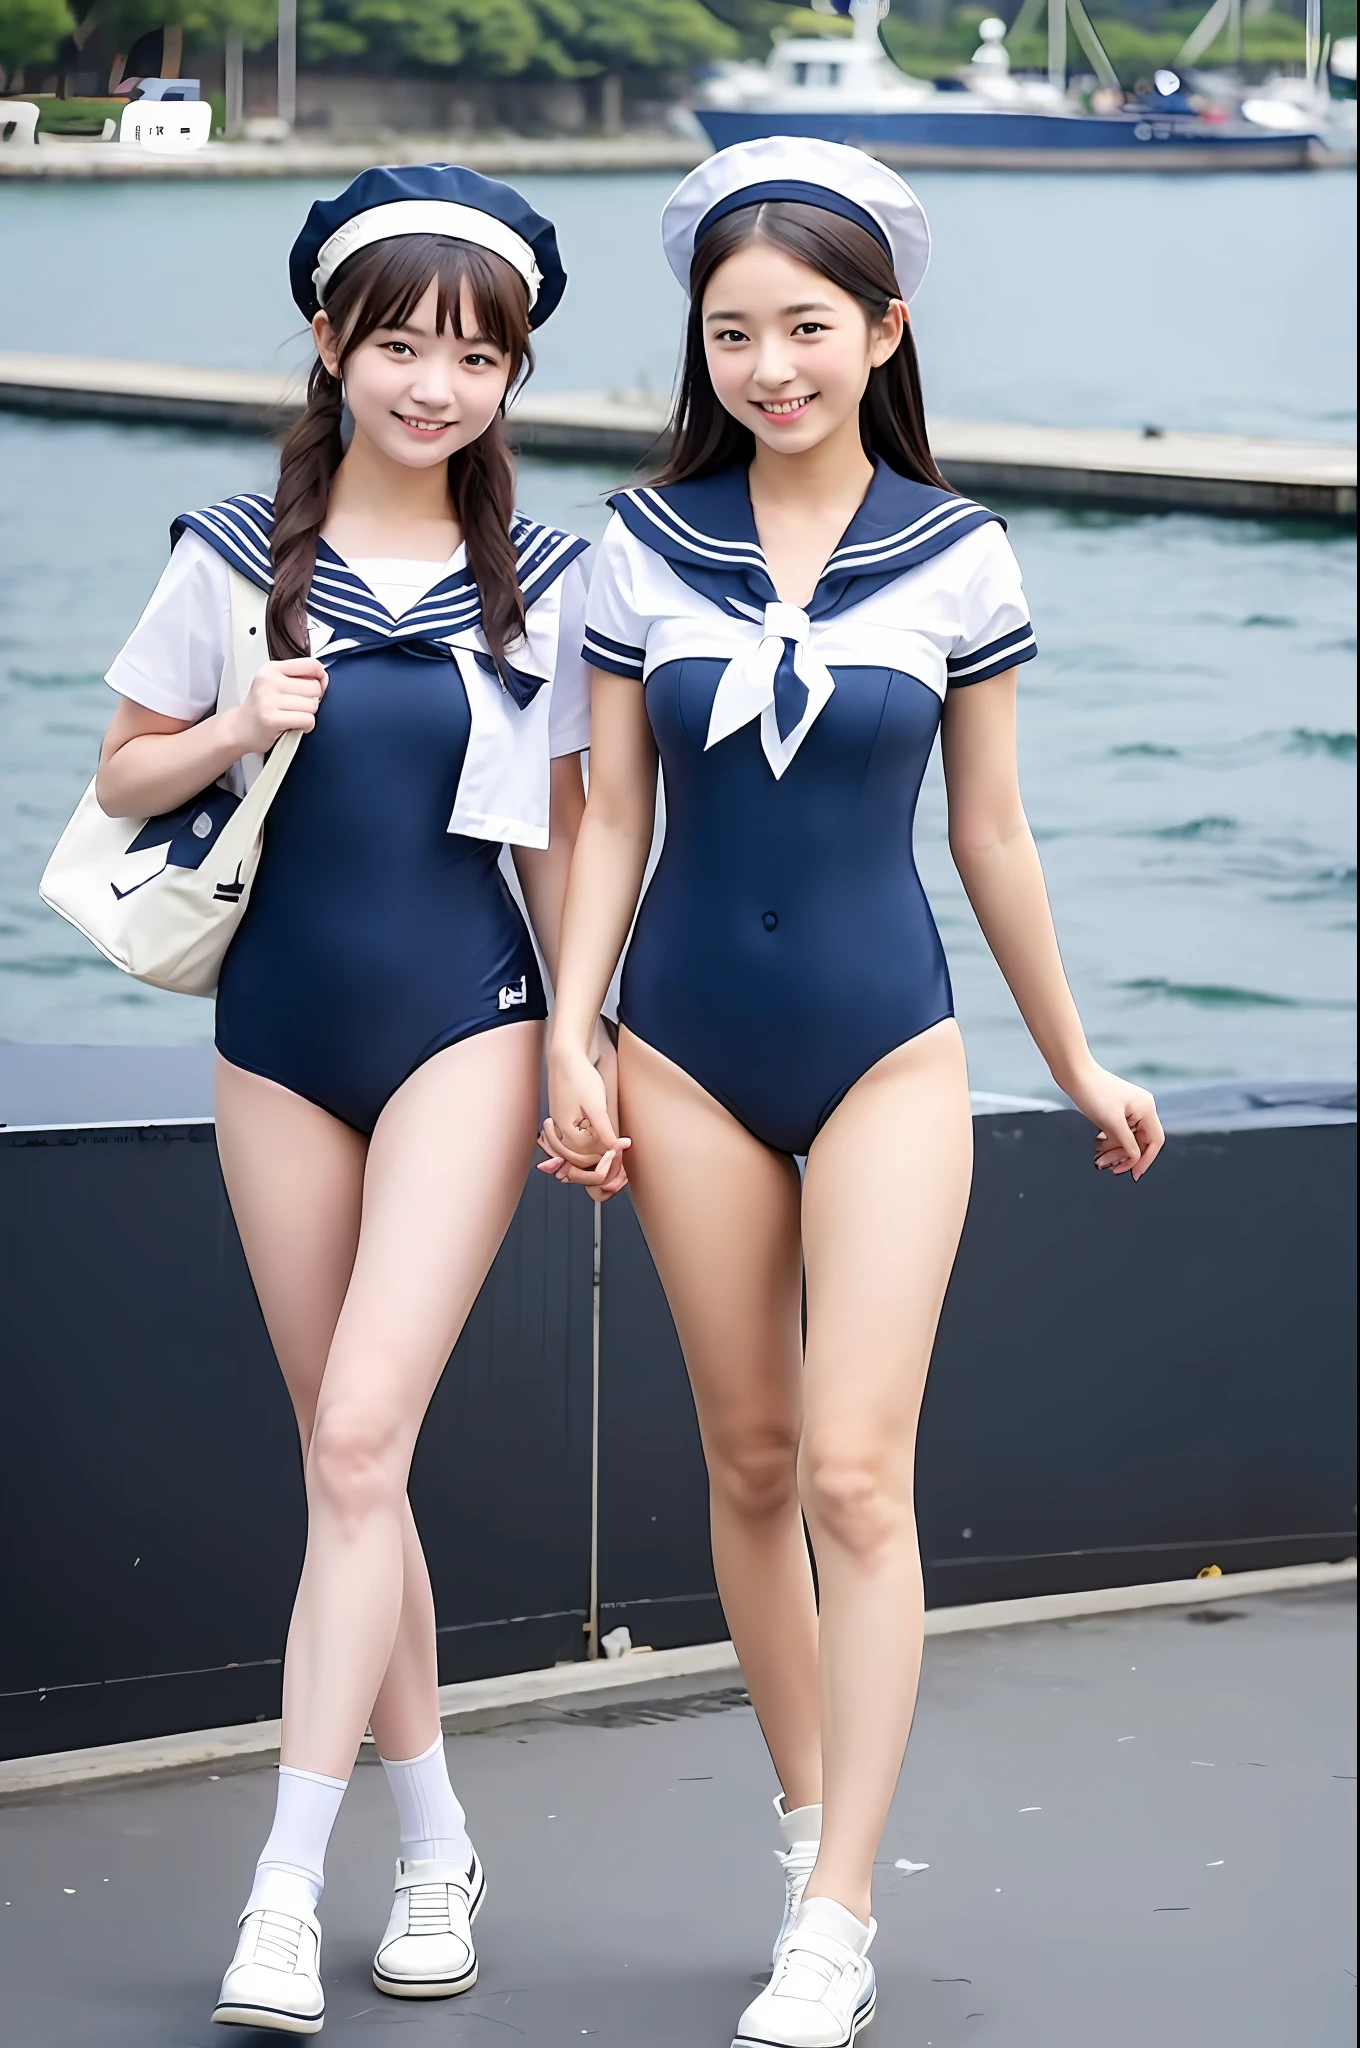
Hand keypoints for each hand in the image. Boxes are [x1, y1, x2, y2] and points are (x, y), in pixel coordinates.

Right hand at [229, 658, 327, 756]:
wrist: (239, 728)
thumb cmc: (261, 707)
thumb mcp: (275, 684)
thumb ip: (298, 677)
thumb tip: (324, 678)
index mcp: (272, 668)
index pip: (311, 665)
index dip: (320, 678)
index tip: (316, 687)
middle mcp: (269, 681)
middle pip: (314, 687)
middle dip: (313, 700)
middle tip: (298, 706)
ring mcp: (268, 699)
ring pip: (312, 705)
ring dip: (309, 714)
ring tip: (294, 716)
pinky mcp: (272, 718)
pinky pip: (306, 719)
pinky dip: (307, 726)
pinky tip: (297, 726)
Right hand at [539, 1035, 630, 1200]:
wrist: (566, 1058)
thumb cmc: (580, 1077)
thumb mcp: (597, 1106)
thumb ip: (607, 1132)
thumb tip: (620, 1149)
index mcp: (568, 1135)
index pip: (593, 1158)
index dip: (611, 1160)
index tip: (627, 1154)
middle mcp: (561, 1135)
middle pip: (584, 1161)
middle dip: (603, 1164)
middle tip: (622, 1162)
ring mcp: (560, 1130)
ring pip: (578, 1155)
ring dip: (595, 1158)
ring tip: (613, 1157)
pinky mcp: (563, 1123)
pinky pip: (574, 1145)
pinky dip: (587, 1149)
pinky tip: (600, 1144)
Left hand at [1064, 1062, 1164, 1179]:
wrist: (1074, 1074)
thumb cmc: (1093, 1091)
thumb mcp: (1111, 1122)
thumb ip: (1126, 1142)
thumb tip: (1135, 1158)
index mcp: (1146, 1109)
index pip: (1154, 1141)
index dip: (1145, 1160)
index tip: (1134, 1174)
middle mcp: (1141, 1108)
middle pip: (1140, 1142)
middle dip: (1125, 1156)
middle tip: (1109, 1168)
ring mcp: (1129, 1109)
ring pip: (1127, 1138)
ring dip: (1115, 1151)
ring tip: (1099, 1160)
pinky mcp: (1116, 1110)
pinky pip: (1118, 1131)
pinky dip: (1110, 1141)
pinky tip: (1098, 1148)